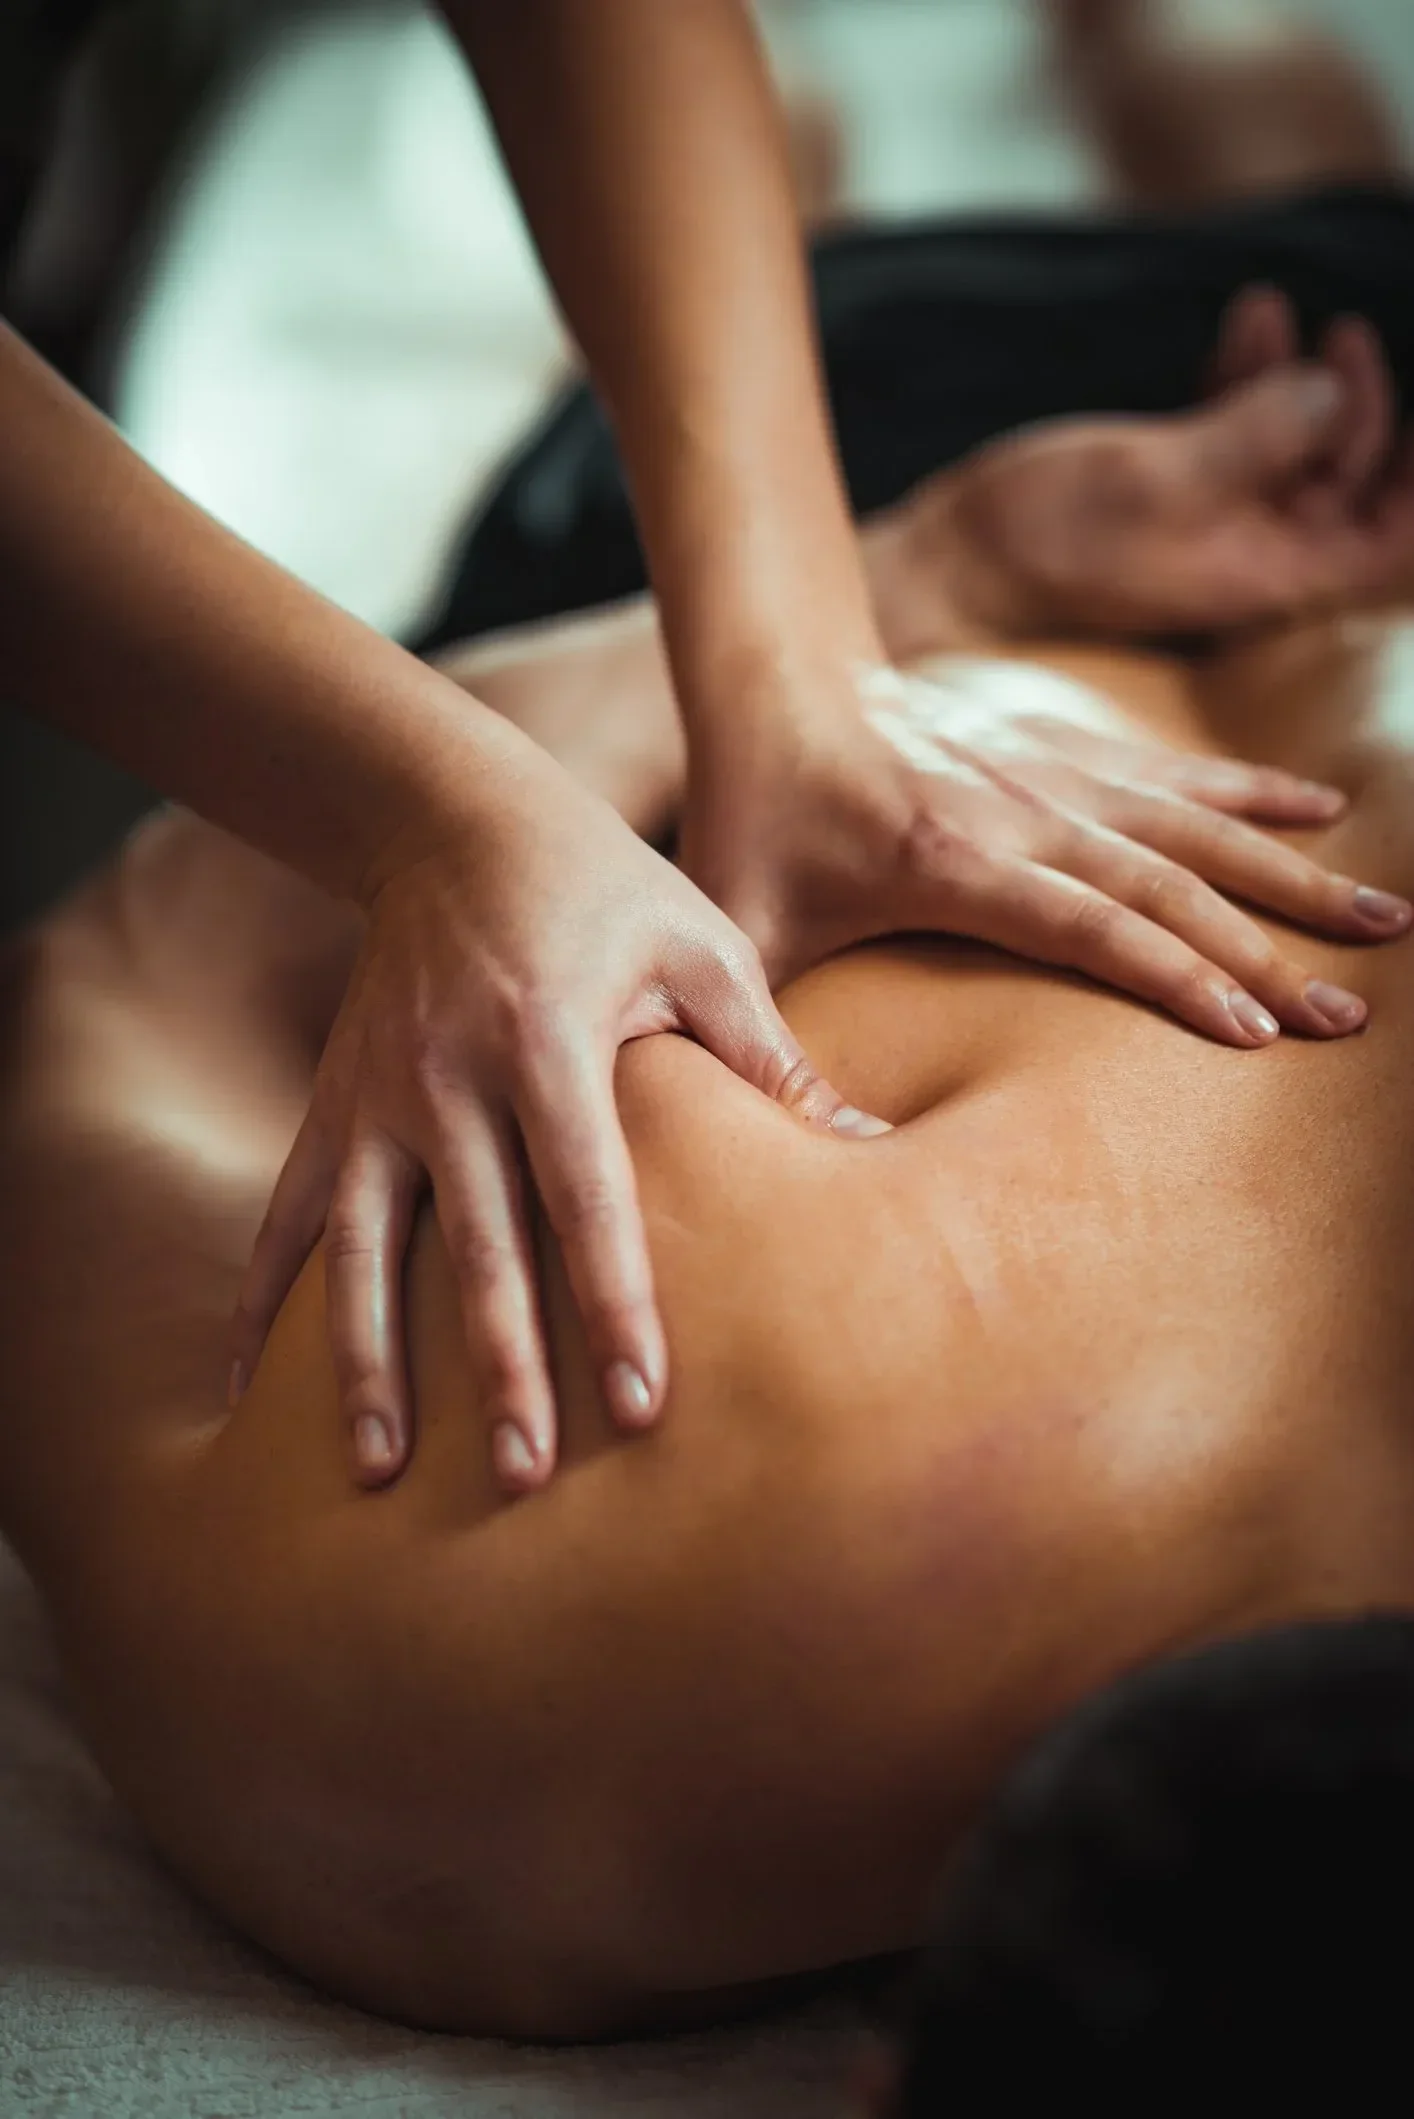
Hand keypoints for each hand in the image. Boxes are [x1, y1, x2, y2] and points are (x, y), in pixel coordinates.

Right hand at [231, 743, 876, 1492]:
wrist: (453, 816)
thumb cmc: (604, 887)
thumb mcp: (700, 945)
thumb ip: (770, 1054)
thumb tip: (873, 1147)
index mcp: (549, 1039)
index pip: (586, 1194)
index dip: (613, 1300)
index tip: (639, 1405)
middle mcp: (449, 1078)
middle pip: (475, 1244)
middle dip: (500, 1367)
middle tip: (521, 1482)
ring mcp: (376, 1097)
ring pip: (360, 1251)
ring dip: (368, 1365)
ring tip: (373, 1473)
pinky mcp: (331, 1104)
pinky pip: (286, 1217)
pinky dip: (261, 1304)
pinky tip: (247, 1394)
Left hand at [682, 655, 1409, 1047]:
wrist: (783, 685)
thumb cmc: (757, 819)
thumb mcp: (743, 926)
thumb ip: (754, 1028)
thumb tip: (777, 1132)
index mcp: (949, 860)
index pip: (1084, 925)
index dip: (1171, 975)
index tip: (1255, 1031)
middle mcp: (1021, 810)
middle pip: (1165, 885)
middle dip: (1266, 952)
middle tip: (1351, 1015)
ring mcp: (1053, 773)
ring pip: (1193, 826)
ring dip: (1291, 875)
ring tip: (1386, 921)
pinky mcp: (1066, 746)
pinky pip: (1175, 772)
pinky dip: (1253, 792)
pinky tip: (1329, 811)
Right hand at [881, 289, 1413, 648]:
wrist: (953, 565)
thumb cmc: (1043, 539)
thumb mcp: (1157, 479)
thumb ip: (1253, 435)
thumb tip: (1329, 391)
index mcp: (1267, 576)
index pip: (1392, 543)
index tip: (1406, 409)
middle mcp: (1253, 558)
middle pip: (1356, 485)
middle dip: (1361, 406)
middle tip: (1345, 337)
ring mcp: (1215, 525)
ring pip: (1299, 449)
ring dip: (1304, 379)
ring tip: (1277, 314)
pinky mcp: (1174, 494)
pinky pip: (1241, 434)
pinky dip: (1250, 378)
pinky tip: (1245, 323)